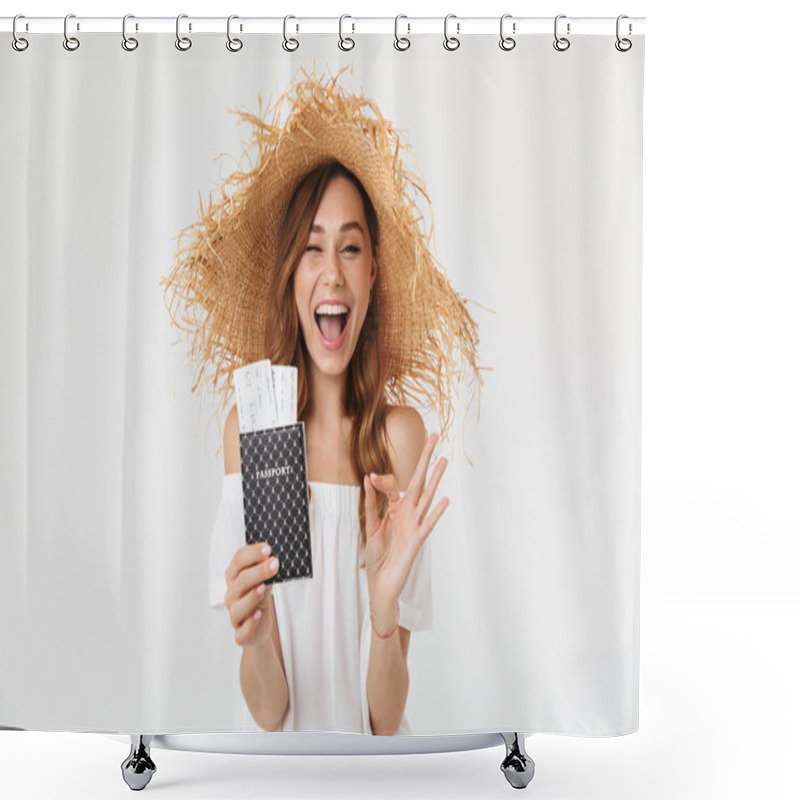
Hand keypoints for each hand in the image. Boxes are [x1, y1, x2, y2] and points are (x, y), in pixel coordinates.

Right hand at [224, 542, 280, 646]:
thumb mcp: (264, 581)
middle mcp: (232, 595)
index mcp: (234, 577)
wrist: (259, 624)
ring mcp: (235, 614)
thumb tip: (274, 558)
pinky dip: (250, 623)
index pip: (238, 561)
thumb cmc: (259, 597)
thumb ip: (266, 571)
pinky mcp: (241, 633)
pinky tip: (258, 615)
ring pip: (238, 606)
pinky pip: (242, 630)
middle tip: (274, 563)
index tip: (268, 548)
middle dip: (258, 571)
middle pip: (241, 581)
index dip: (252, 553)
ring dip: (251, 596)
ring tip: (263, 588)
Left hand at [364, 432, 448, 625]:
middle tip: (436, 437)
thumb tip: (368, 478)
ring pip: (427, 497)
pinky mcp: (417, 540)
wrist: (381, 580)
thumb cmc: (378, 554)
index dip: (382, 481)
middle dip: (426, 459)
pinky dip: (436, 512)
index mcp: (397, 508)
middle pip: (419, 480)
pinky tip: (445, 500)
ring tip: (444, 460)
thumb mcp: (370, 525)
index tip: (371, 477)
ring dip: (435, 478)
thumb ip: (371, 503)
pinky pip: (427, 524)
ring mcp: (415, 524)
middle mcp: (408, 512)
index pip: (394, 485)